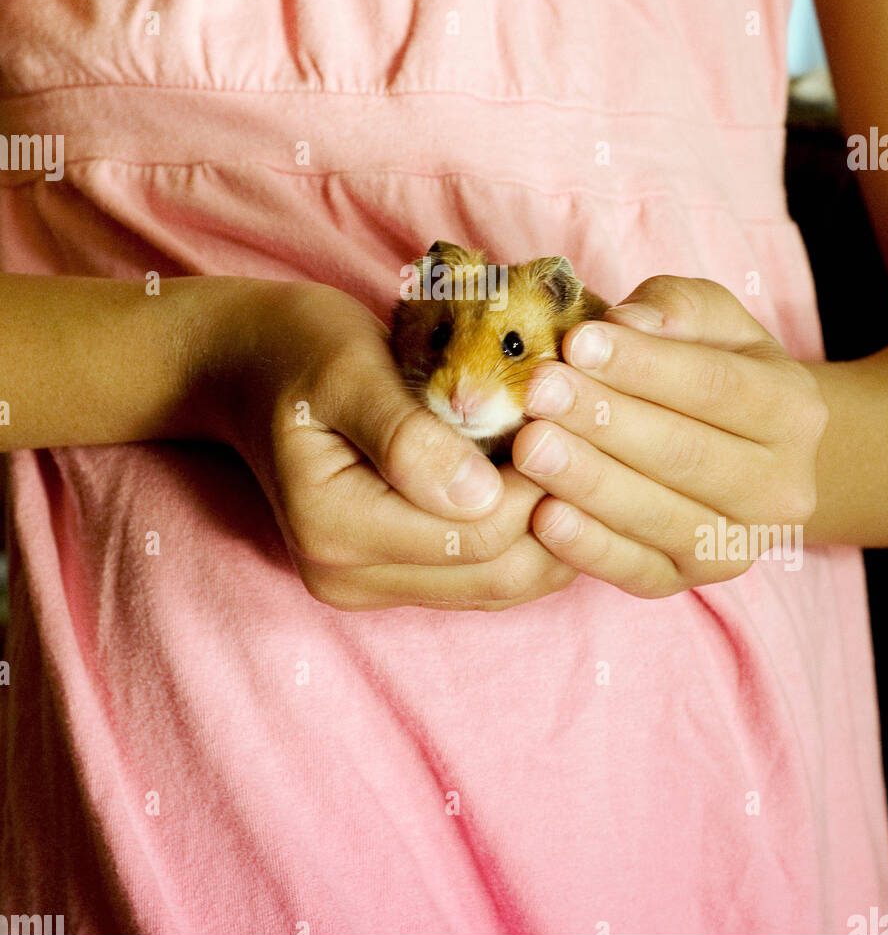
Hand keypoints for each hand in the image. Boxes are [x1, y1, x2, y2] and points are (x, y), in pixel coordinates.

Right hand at [210, 279, 577, 610]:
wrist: (247, 368)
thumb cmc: (299, 349)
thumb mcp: (348, 369)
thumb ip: (408, 435)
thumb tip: (480, 495)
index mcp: (334, 530)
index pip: (481, 534)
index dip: (543, 484)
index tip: (575, 420)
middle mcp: (347, 578)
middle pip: (498, 574)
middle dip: (558, 514)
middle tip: (594, 442)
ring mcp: (369, 585)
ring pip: (500, 583)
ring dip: (550, 531)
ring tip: (577, 460)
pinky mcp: (391, 577)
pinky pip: (482, 574)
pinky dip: (525, 536)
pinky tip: (545, 482)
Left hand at [510, 276, 828, 597]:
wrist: (741, 452)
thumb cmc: (711, 367)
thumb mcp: (710, 320)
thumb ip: (676, 308)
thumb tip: (627, 322)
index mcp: (793, 410)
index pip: (715, 386)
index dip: (643, 366)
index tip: (577, 342)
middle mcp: (781, 488)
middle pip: (685, 453)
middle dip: (604, 420)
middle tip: (538, 393)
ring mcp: (737, 544)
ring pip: (660, 516)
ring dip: (588, 481)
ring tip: (529, 445)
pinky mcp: (689, 582)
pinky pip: (638, 571)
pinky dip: (589, 547)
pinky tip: (543, 516)